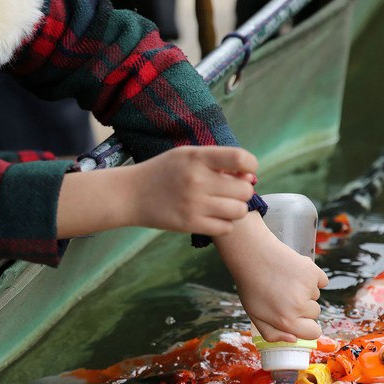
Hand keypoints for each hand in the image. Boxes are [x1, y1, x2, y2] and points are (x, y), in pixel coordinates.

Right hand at [56, 146, 257, 238]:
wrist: (132, 194)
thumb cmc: (164, 171)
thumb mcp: (187, 155)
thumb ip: (218, 161)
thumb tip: (250, 177)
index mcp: (198, 157)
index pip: (241, 159)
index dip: (250, 166)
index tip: (244, 171)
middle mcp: (197, 180)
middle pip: (244, 189)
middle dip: (242, 190)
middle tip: (229, 191)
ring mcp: (194, 204)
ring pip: (239, 210)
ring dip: (236, 208)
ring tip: (223, 204)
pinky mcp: (190, 224)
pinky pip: (225, 228)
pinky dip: (224, 223)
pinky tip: (213, 216)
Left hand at [214, 212, 328, 340]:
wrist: (252, 255)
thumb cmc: (251, 286)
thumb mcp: (255, 315)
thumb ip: (272, 333)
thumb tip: (293, 339)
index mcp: (286, 321)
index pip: (313, 333)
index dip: (307, 327)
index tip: (301, 320)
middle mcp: (299, 306)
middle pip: (315, 313)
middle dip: (304, 307)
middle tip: (285, 295)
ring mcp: (308, 288)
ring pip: (316, 296)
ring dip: (306, 291)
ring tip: (285, 281)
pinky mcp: (313, 271)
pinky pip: (321, 281)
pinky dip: (313, 277)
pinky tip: (295, 273)